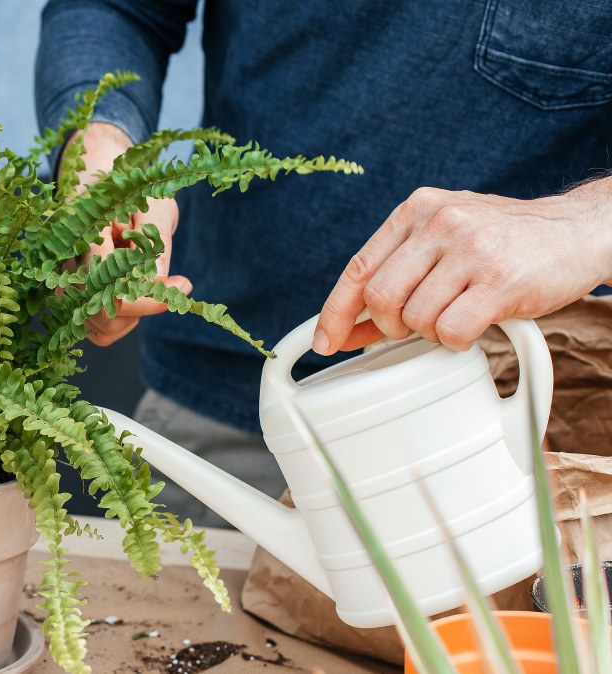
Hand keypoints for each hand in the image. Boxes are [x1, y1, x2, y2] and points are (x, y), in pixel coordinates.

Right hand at [65, 122, 191, 345]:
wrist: (98, 169)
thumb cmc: (130, 183)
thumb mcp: (153, 200)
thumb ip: (155, 239)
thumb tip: (158, 281)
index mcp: (82, 231)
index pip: (109, 287)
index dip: (149, 297)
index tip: (184, 285)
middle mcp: (63, 259)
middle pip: (101, 314)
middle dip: (142, 306)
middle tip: (171, 283)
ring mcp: (61, 279)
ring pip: (96, 326)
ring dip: (130, 314)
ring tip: (145, 279)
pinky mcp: (68, 292)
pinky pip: (92, 326)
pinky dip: (117, 319)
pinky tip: (131, 291)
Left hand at [315, 179, 611, 354]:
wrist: (579, 230)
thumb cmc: (507, 240)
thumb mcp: (447, 235)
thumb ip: (403, 267)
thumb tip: (352, 323)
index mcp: (417, 209)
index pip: (358, 268)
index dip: (334, 311)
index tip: (324, 341)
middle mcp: (439, 222)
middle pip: (380, 298)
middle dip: (389, 327)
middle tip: (414, 328)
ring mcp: (470, 249)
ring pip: (415, 318)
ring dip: (430, 333)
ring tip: (455, 318)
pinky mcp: (500, 280)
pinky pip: (452, 331)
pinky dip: (456, 342)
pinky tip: (474, 327)